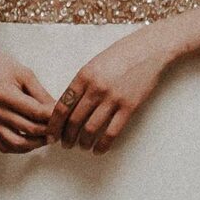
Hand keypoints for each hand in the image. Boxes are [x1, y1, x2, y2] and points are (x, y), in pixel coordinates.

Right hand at [0, 38, 57, 153]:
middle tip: (62, 129)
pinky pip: (3, 146)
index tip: (66, 116)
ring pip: (17, 144)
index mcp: (4, 94)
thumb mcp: (23, 73)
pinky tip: (30, 141)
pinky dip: (19, 148)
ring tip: (48, 137)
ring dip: (36, 144)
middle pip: (29, 129)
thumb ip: (40, 93)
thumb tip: (58, 109)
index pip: (36, 112)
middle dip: (49, 131)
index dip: (54, 117)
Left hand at [46, 30, 172, 153]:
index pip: (61, 107)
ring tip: (82, 147)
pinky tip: (99, 150)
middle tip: (65, 144)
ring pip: (90, 129)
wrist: (149, 50)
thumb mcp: (94, 64)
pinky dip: (103, 145)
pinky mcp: (129, 107)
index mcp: (83, 76)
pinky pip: (112, 132)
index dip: (53, 125)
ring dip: (83, 143)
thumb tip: (68, 107)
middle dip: (66, 137)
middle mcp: (95, 88)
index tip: (51, 135)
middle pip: (73, 121)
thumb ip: (81, 84)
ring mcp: (113, 98)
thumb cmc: (121, 55)